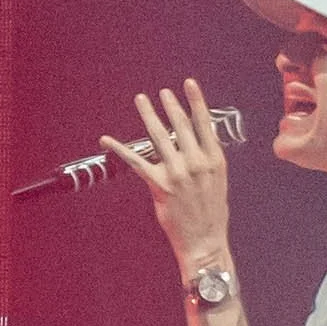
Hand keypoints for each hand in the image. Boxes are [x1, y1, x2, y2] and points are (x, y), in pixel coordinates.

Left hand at [101, 78, 229, 273]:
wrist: (205, 241)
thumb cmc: (212, 213)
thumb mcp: (219, 180)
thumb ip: (207, 159)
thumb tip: (196, 140)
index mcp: (214, 159)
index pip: (203, 123)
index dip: (195, 101)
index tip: (189, 84)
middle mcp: (196, 162)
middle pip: (179, 125)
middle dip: (169, 105)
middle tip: (162, 92)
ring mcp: (177, 173)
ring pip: (158, 136)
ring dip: (148, 115)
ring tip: (142, 100)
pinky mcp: (159, 185)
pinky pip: (136, 161)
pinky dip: (120, 149)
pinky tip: (107, 140)